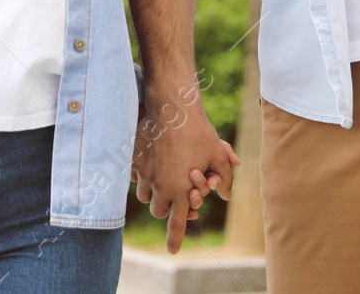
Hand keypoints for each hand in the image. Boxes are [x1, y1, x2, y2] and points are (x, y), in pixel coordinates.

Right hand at [132, 91, 240, 254]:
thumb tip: (226, 195)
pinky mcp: (133, 161)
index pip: (176, 223)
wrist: (171, 107)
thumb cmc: (198, 131)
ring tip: (164, 177)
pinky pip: (135, 177)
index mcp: (181, 190)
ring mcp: (144, 174)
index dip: (175, 239)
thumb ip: (225, 178)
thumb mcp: (218, 154)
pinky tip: (152, 161)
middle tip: (173, 197)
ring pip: (146, 195)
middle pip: (159, 211)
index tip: (172, 251)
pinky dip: (142, 176)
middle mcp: (160, 186)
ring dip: (155, 192)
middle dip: (167, 208)